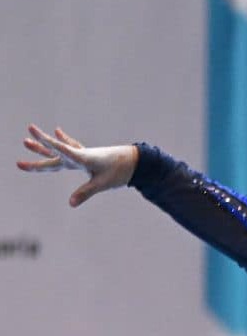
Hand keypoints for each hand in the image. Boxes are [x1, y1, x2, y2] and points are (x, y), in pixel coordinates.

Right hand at [17, 125, 137, 206]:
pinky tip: (59, 131)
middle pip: (54, 152)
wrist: (135, 161)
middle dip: (38, 149)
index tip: (30, 133)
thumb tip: (70, 204)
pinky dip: (64, 141)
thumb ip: (85, 193)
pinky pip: (72, 147)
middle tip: (23, 142)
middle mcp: (78, 154)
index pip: (59, 150)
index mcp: (81, 158)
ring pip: (59, 150)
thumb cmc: (119, 171)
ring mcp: (82, 154)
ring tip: (26, 140)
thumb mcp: (102, 184)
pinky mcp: (87, 155)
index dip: (45, 142)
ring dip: (44, 146)